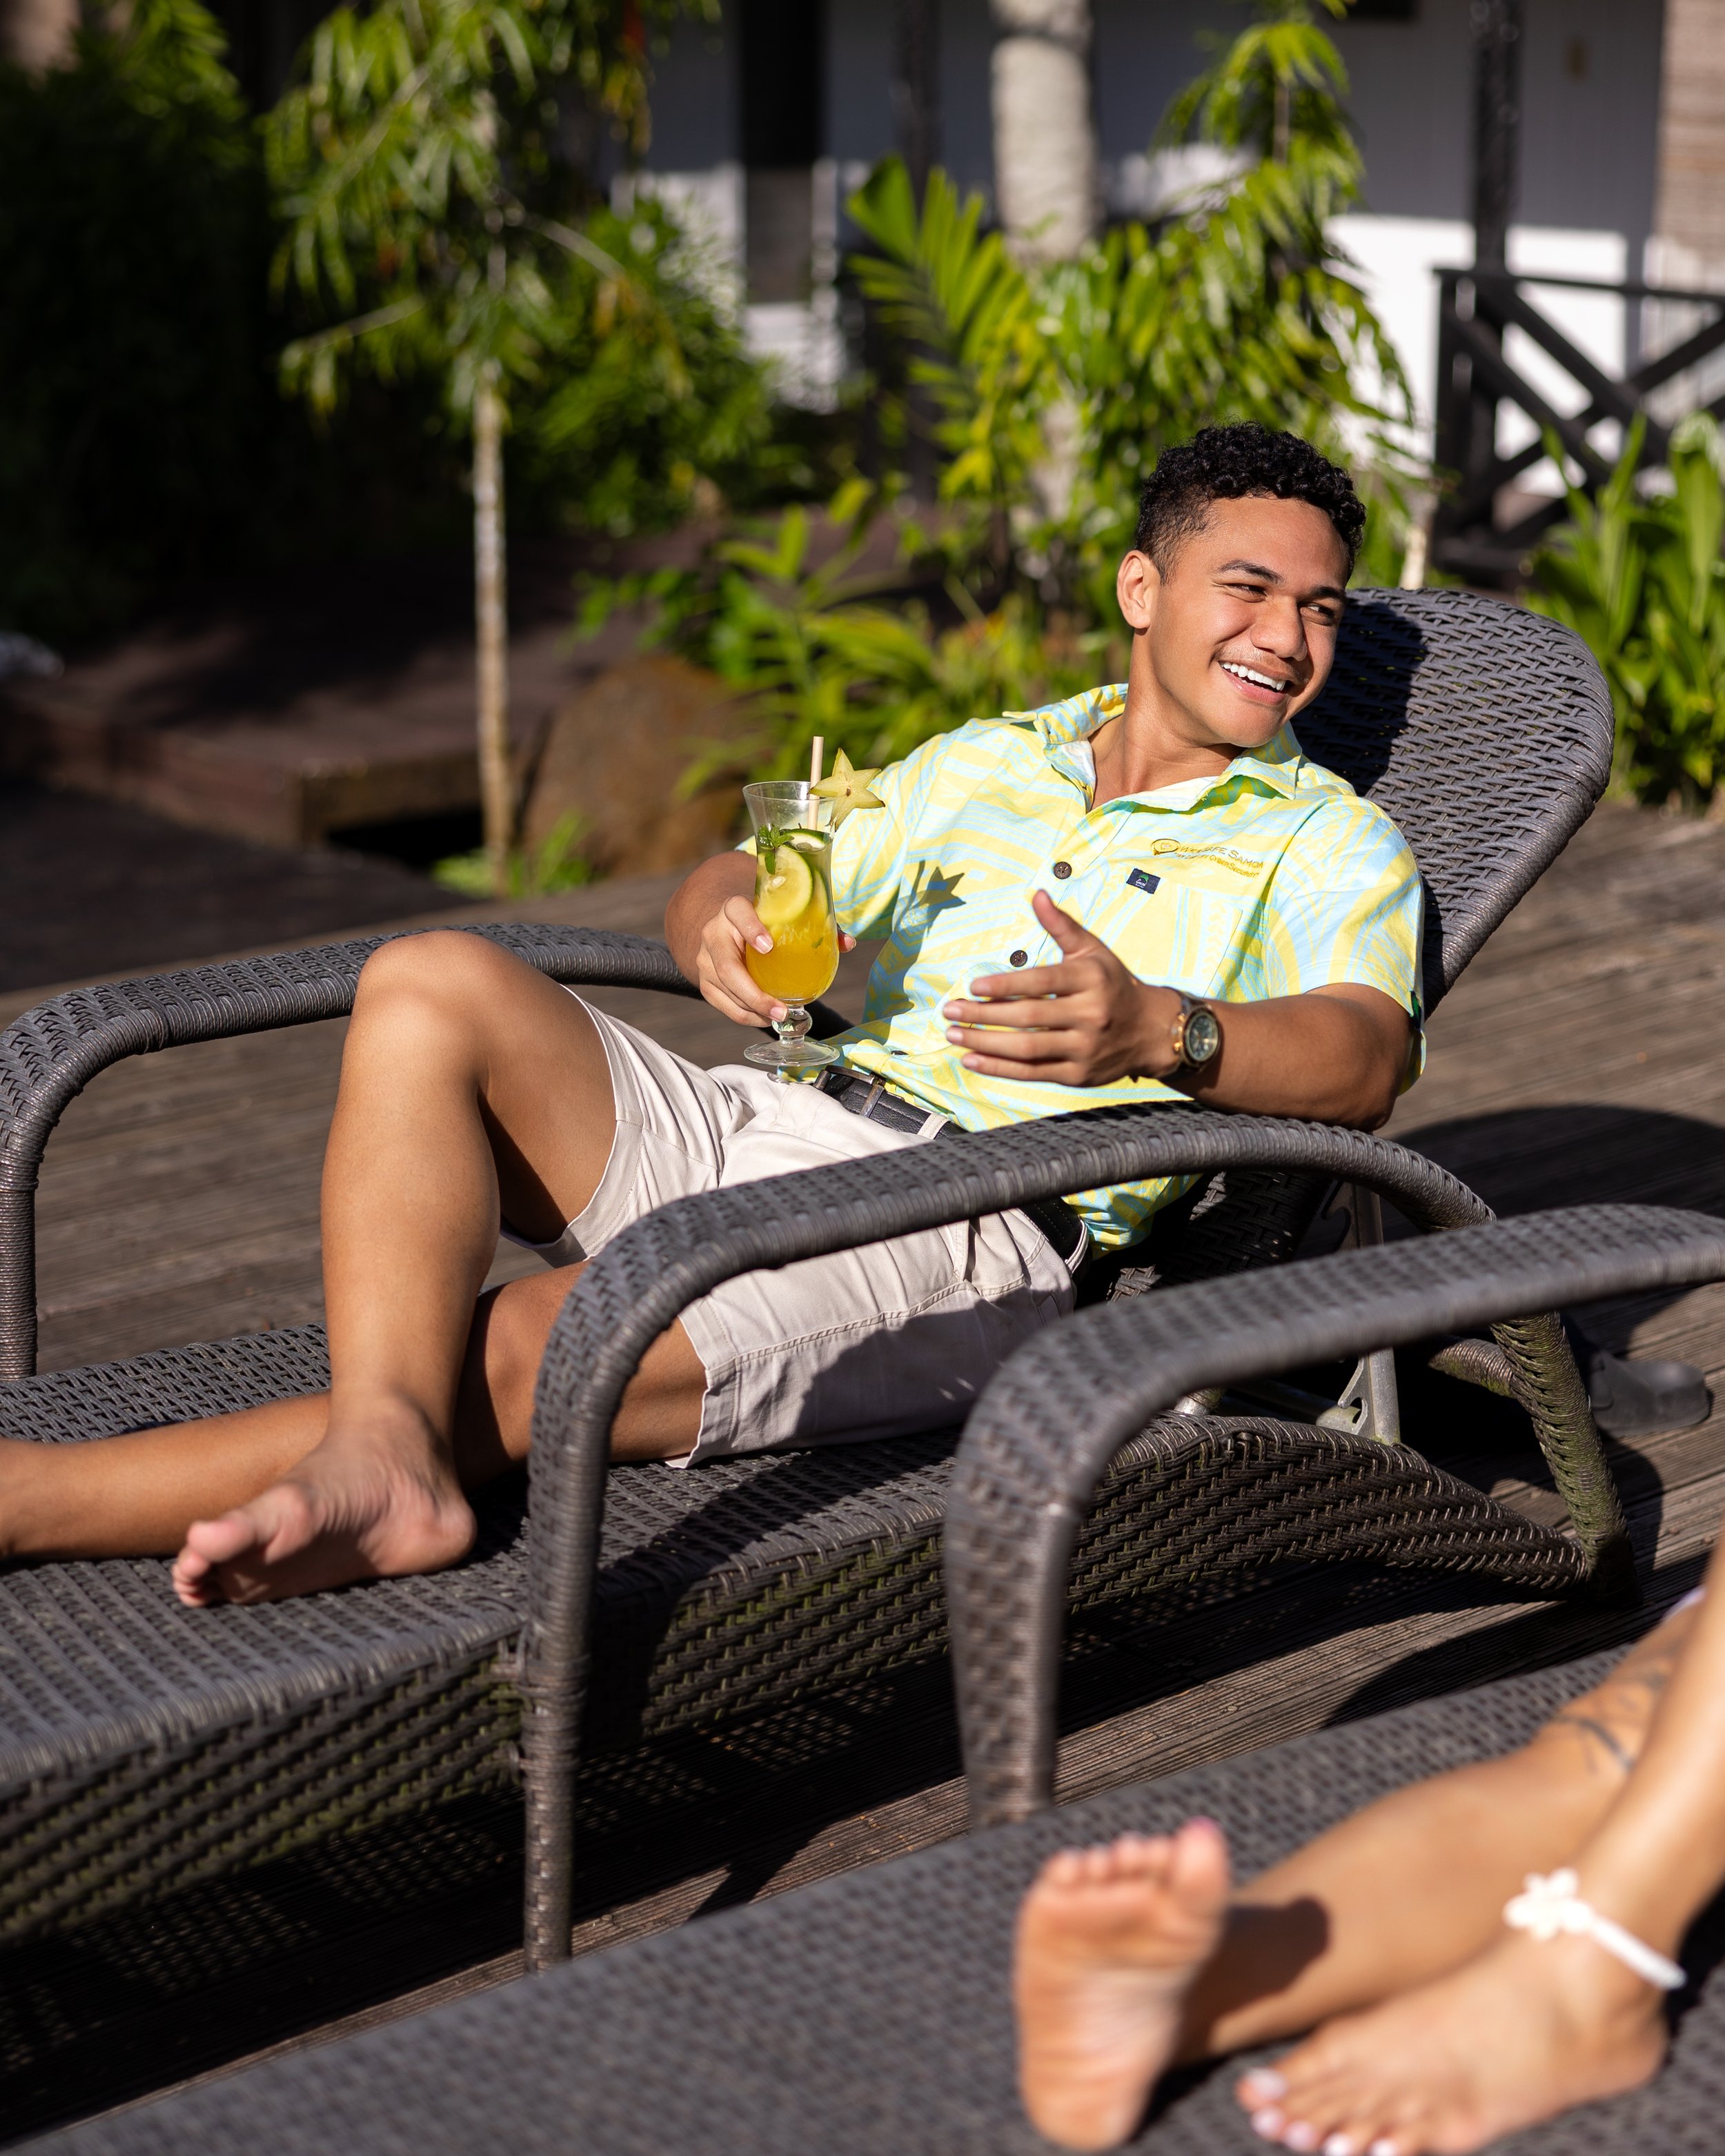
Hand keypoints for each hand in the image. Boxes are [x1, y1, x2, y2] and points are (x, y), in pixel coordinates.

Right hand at [693, 890, 855, 1028]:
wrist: (726, 926)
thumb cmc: (763, 920)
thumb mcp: (783, 916)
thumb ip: (815, 926)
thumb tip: (848, 943)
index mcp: (733, 909)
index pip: (737, 912)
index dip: (751, 928)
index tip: (769, 946)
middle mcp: (714, 932)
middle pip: (726, 966)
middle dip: (753, 993)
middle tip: (781, 1009)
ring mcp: (705, 959)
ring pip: (724, 989)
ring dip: (752, 1009)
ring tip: (780, 1016)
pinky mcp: (705, 981)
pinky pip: (722, 1004)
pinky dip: (745, 1015)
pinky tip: (765, 1018)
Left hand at [941, 889, 1180, 1086]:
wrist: (1151, 1031)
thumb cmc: (1113, 985)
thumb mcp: (1093, 951)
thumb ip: (1062, 925)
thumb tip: (1037, 894)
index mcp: (1090, 979)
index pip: (1041, 982)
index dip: (1005, 985)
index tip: (973, 986)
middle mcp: (1090, 1014)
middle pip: (1028, 1017)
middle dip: (984, 1015)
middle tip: (949, 1011)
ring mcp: (1084, 1048)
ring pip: (1027, 1048)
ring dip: (985, 1043)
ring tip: (954, 1034)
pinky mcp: (1078, 1075)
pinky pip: (1033, 1073)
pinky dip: (1000, 1068)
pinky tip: (972, 1059)